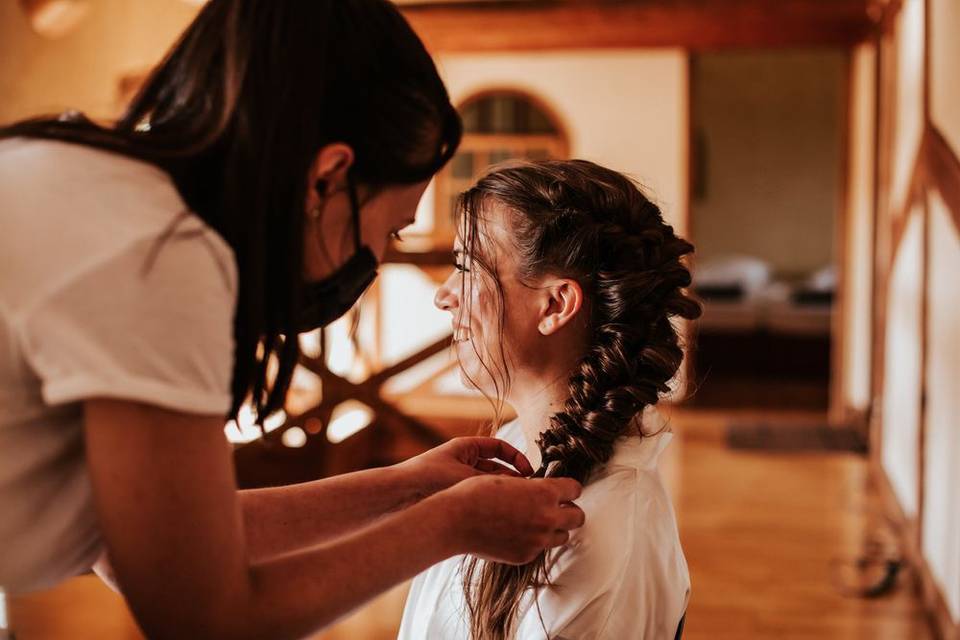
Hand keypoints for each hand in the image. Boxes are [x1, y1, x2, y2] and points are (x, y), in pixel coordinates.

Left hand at [397, 437, 534, 498]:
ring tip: (517, 505)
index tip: (530, 472)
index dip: (517, 458)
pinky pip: (478, 498)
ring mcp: (459, 479)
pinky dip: (490, 504)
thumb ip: (494, 480)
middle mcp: (463, 462)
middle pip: (496, 468)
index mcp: (466, 447)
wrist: (400, 495)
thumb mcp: (466, 475)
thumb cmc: (429, 477)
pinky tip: (500, 514)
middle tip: (529, 493)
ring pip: (489, 485)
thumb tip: (521, 485)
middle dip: (513, 479)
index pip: (500, 448)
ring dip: (503, 493)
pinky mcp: (454, 497)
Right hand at [443, 474, 584, 564]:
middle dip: (570, 510)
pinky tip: (519, 532)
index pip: (575, 490)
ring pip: (563, 536)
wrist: (455, 521)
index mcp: (544, 493)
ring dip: (555, 528)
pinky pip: (540, 548)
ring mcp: (537, 540)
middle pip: (578, 517)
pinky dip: (535, 541)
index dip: (569, 488)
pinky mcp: (526, 555)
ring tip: (539, 521)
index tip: (564, 490)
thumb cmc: (476, 494)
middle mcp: (546, 517)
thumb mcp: (508, 479)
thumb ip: (532, 487)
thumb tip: (543, 490)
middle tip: (558, 507)